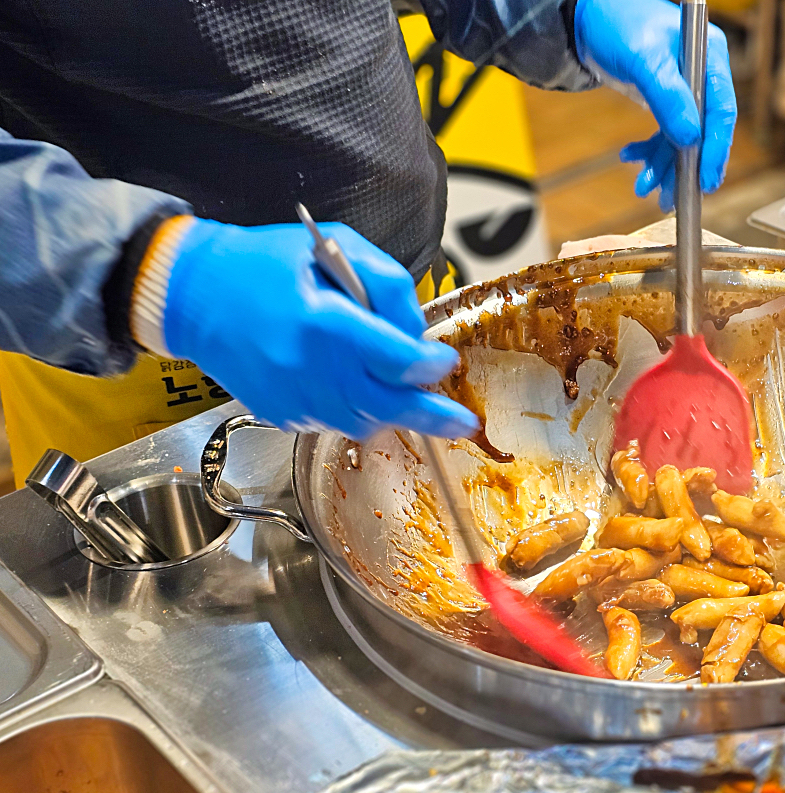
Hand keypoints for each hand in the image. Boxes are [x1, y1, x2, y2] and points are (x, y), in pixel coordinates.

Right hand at [161, 219, 478, 439]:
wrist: (191, 294)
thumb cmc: (261, 263)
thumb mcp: (333, 246)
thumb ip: (386, 283)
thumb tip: (417, 329)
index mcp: (322, 323)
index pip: (395, 358)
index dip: (427, 364)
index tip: (443, 361)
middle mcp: (307, 369)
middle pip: (387, 405)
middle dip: (431, 415)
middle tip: (462, 423)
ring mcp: (292, 398)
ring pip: (364, 421)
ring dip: (391, 409)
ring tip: (405, 391)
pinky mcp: (281, 414)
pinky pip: (334, 422)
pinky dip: (353, 408)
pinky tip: (349, 381)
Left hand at [574, 0, 736, 210]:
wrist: (588, 16)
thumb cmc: (617, 23)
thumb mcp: (642, 59)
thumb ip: (667, 97)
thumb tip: (691, 138)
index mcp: (708, 57)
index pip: (722, 110)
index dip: (715, 149)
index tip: (705, 181)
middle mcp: (702, 75)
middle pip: (704, 129)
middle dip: (685, 166)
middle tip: (672, 197)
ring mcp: (685, 88)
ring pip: (683, 137)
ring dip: (664, 164)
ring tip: (644, 187)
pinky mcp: (666, 98)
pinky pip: (665, 132)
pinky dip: (650, 150)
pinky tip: (631, 157)